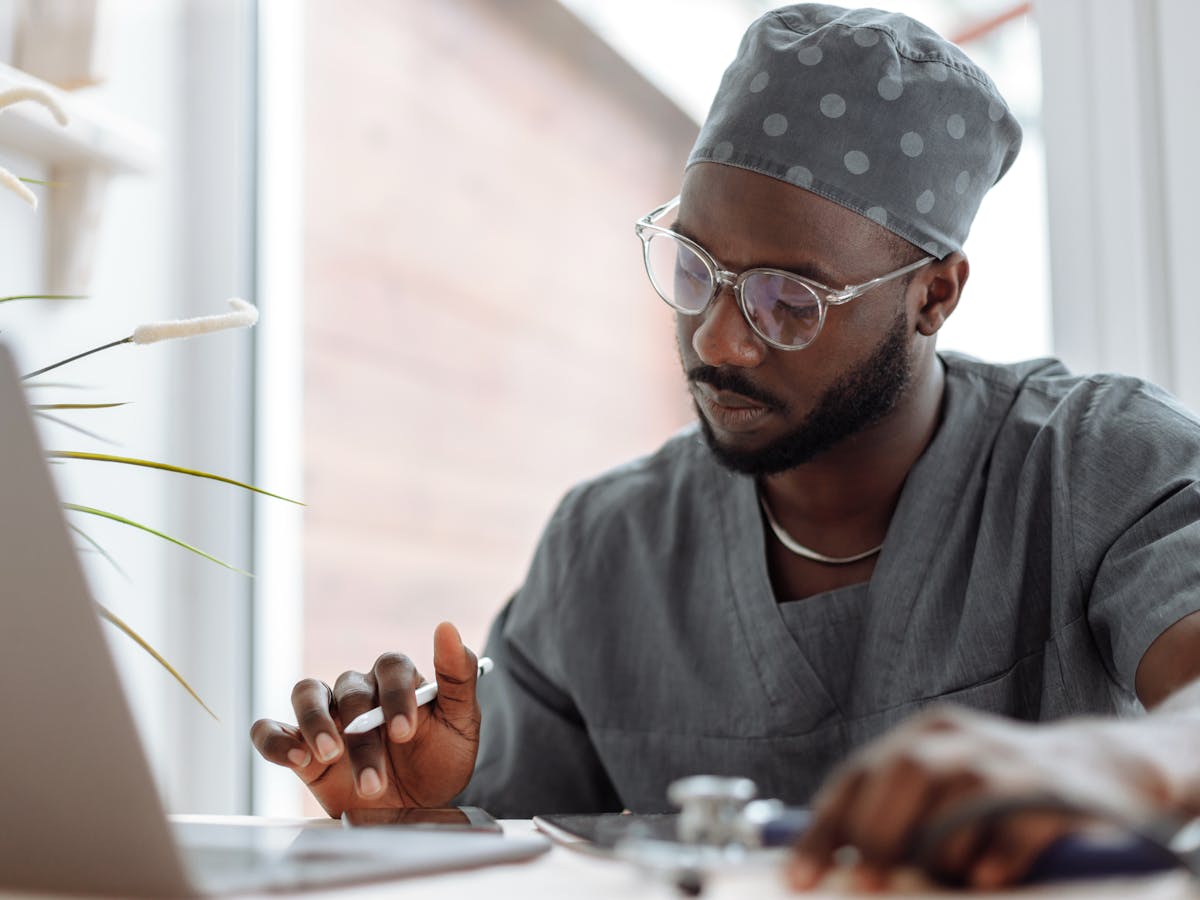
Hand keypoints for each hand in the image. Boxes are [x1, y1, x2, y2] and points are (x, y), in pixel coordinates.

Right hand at [251, 621, 482, 816]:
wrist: (416, 808)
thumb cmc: (439, 761)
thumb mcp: (461, 724)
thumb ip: (458, 677)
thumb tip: (447, 627)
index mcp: (398, 680)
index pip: (391, 667)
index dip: (396, 695)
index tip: (405, 732)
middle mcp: (359, 691)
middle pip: (351, 691)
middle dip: (363, 737)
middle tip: (376, 779)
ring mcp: (327, 716)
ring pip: (307, 694)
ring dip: (315, 723)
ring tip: (329, 755)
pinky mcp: (300, 745)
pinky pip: (271, 730)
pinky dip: (276, 740)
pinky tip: (297, 760)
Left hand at [788, 706, 1168, 890]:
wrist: (1100, 770)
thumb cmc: (1000, 796)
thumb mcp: (942, 795)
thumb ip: (897, 822)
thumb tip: (846, 874)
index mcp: (920, 737)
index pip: (856, 777)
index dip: (825, 830)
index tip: (802, 878)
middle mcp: (957, 738)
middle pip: (904, 772)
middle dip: (877, 834)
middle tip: (866, 886)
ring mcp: (1007, 758)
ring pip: (957, 793)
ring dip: (939, 846)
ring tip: (947, 877)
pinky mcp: (1053, 790)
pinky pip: (1015, 822)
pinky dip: (995, 853)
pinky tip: (986, 877)